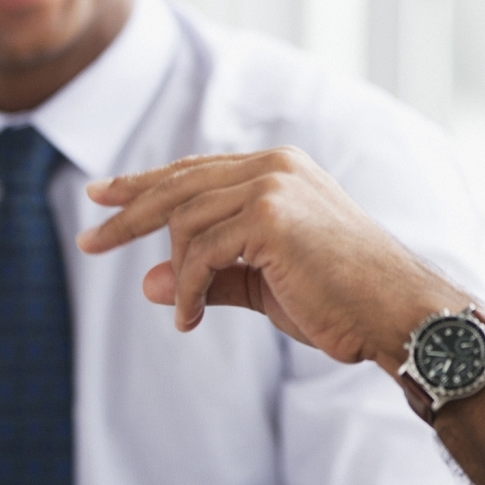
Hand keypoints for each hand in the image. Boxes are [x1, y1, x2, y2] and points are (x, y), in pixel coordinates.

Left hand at [76, 147, 468, 369]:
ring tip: (186, 313)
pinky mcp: (269, 215)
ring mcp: (272, 185)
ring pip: (185, 223)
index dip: (145, 183)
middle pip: (178, 185)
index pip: (195, 170)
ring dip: (175, 276)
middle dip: (128, 214)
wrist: (396, 312)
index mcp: (280, 170)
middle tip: (88, 242)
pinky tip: (189, 318)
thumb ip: (210, 276)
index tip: (102, 196)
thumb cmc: (342, 302)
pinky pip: (199, 254)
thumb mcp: (265, 285)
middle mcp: (274, 166)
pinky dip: (185, 290)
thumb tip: (142, 281)